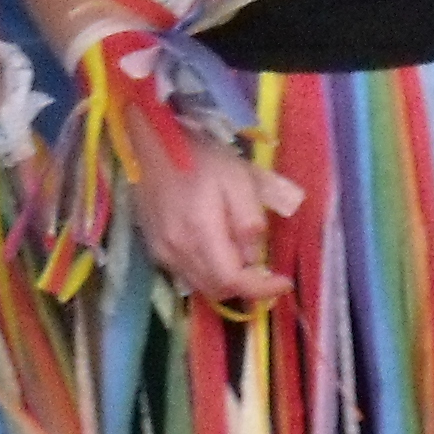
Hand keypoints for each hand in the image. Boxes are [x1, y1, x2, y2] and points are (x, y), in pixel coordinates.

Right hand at [118, 106, 299, 302]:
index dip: (261, 289)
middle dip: (246, 286)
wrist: (149, 144)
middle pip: (217, 289)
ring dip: (226, 281)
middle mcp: (178, 250)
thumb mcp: (237, 178)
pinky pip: (186, 274)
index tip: (284, 282)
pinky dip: (207, 273)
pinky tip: (217, 250)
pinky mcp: (154, 248)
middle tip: (265, 267)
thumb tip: (255, 256)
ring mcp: (162, 252)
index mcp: (200, 232)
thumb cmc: (198, 156)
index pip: (232, 280)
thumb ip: (249, 219)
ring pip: (201, 285)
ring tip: (242, 257)